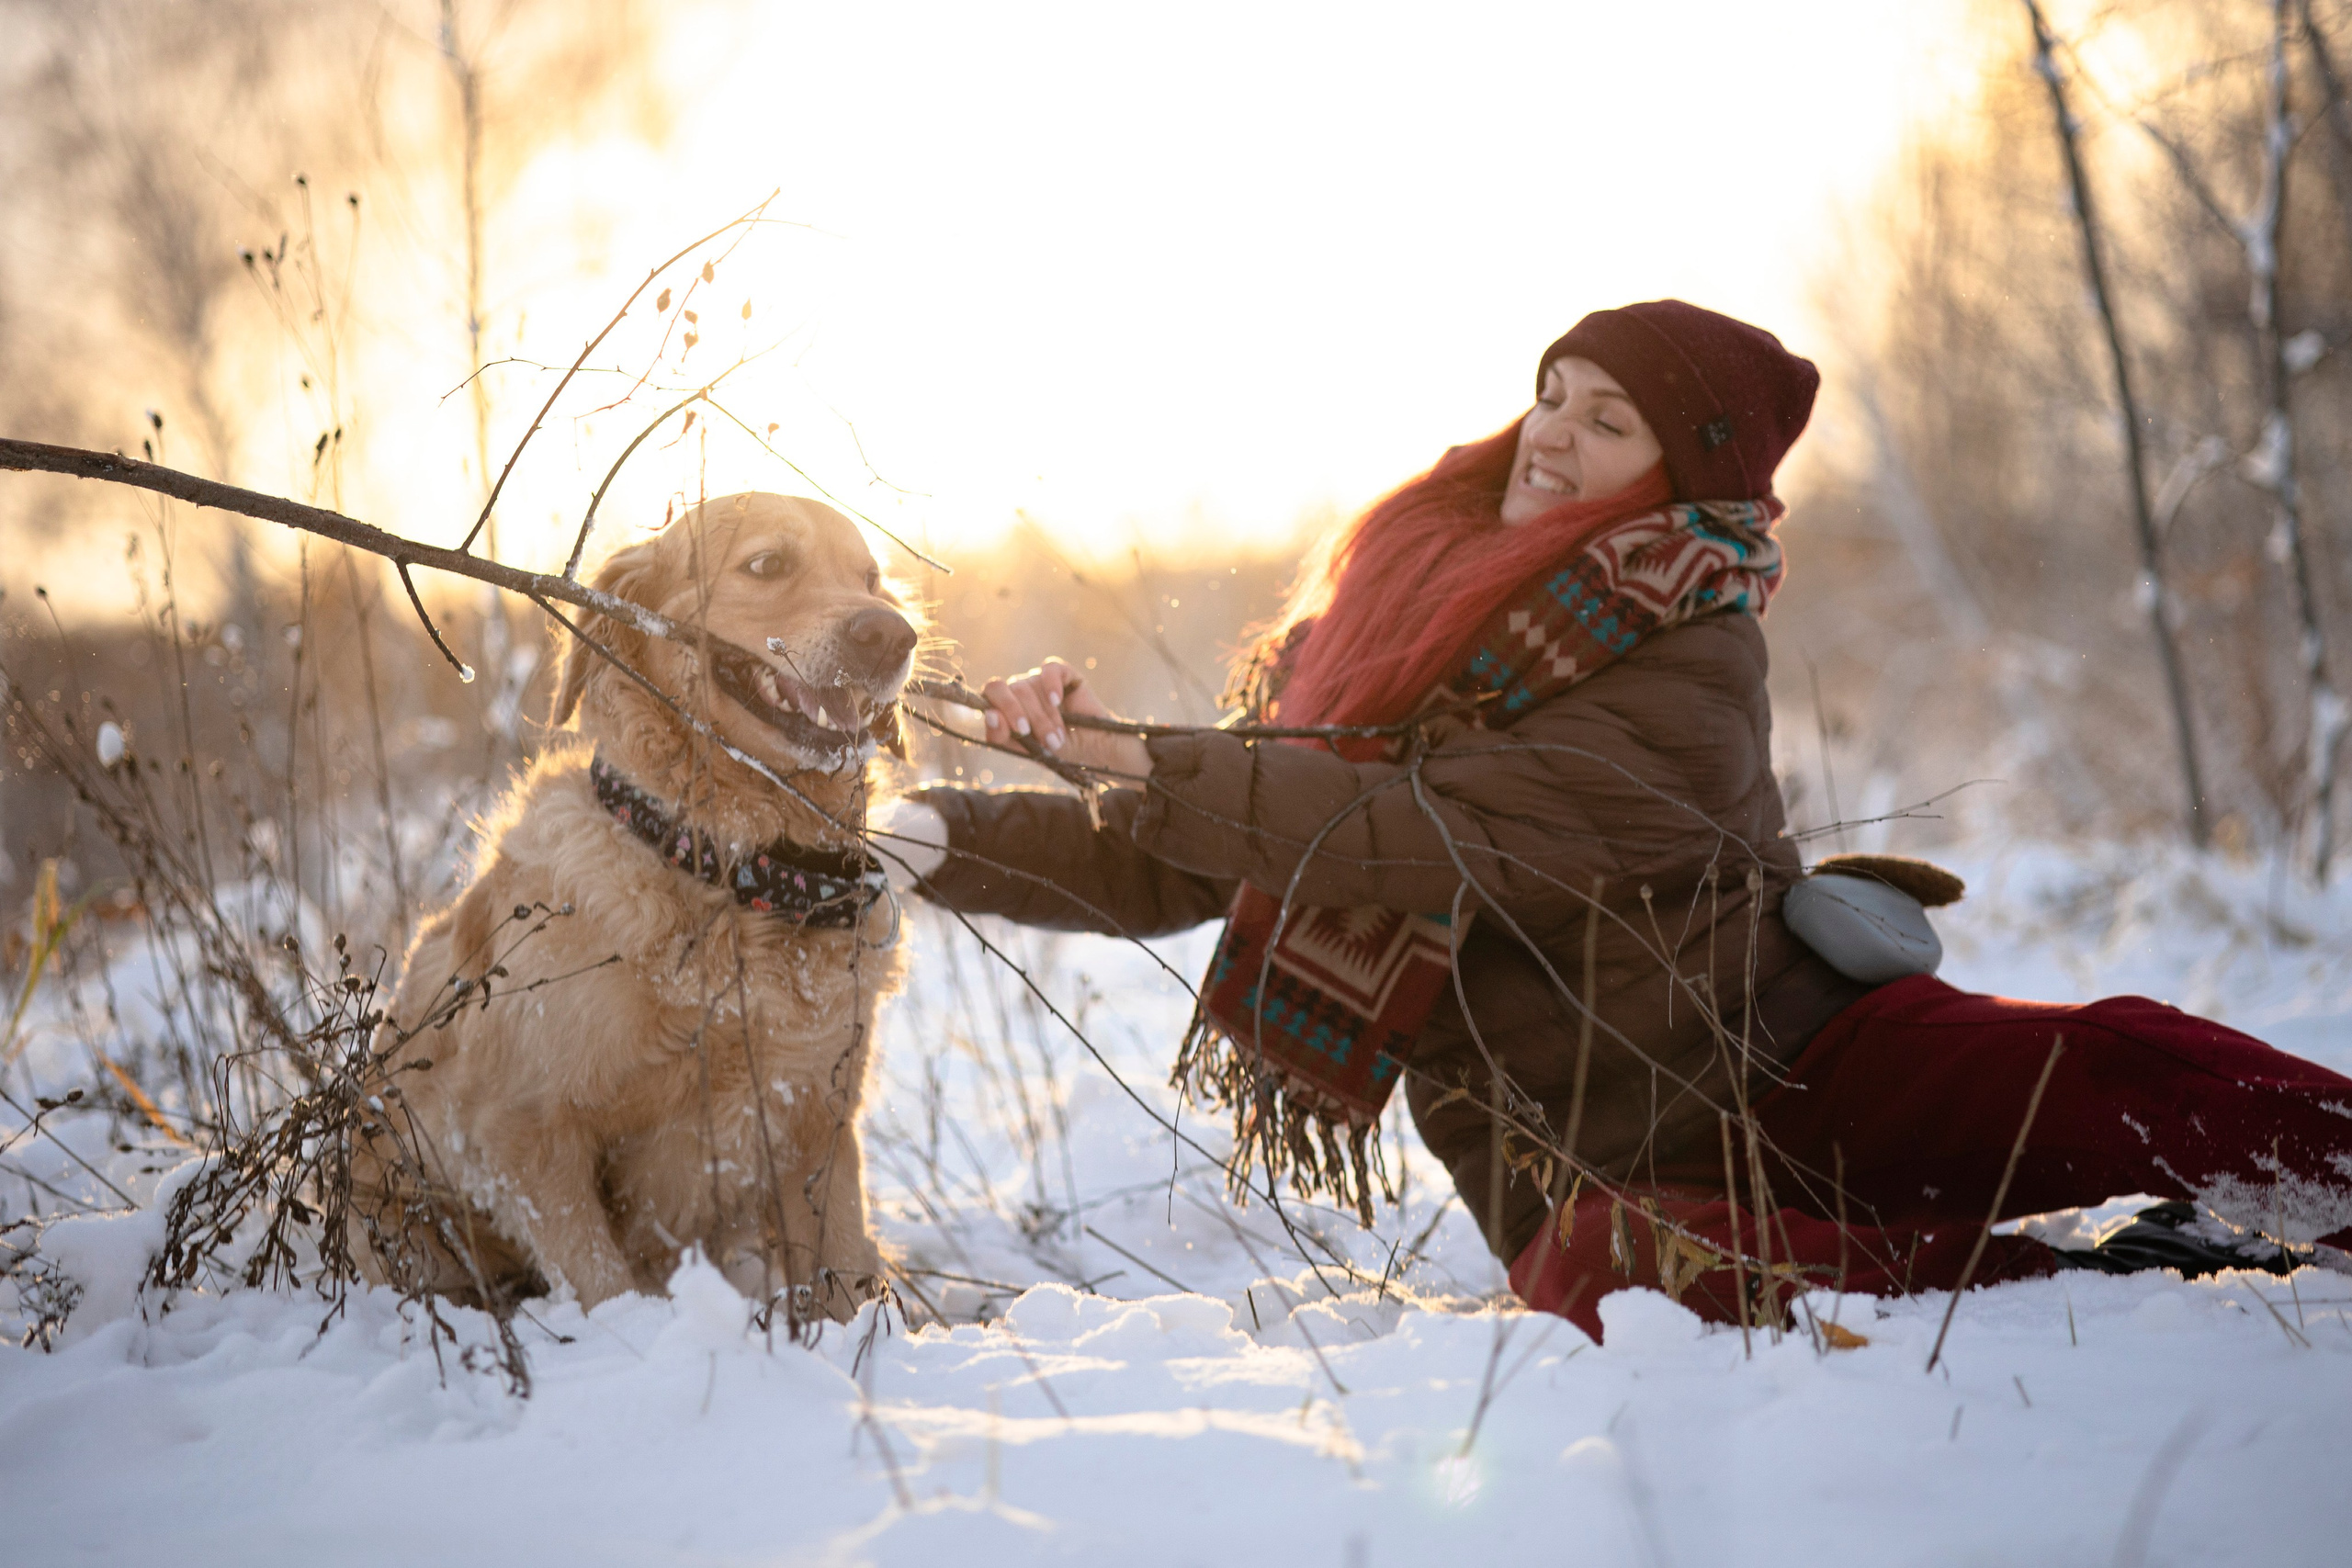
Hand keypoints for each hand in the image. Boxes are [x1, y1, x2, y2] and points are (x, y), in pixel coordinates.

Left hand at [980, 659, 1151, 776]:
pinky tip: (1057, 701)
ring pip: (1028, 687)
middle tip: (1039, 738)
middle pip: (1005, 689)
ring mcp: (1039, 680)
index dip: (1000, 710)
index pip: (988, 696)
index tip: (1019, 731)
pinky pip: (1049, 668)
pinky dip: (1051, 685)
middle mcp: (1019, 690)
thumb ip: (1003, 736)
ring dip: (1044, 717)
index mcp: (1005, 706)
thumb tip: (990, 716)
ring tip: (1058, 739)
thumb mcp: (1026, 750)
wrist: (1095, 751)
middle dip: (1021, 715)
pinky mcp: (1063, 673)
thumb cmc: (1058, 751)